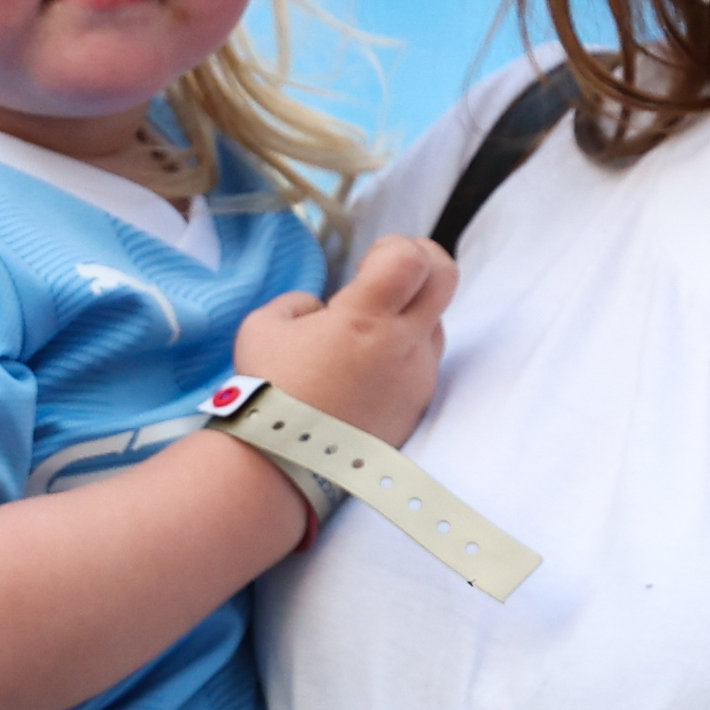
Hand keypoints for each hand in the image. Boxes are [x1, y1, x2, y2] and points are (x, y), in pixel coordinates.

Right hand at [232, 237, 453, 447]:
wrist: (283, 463)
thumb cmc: (269, 391)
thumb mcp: (264, 326)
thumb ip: (301, 302)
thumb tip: (323, 308)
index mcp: (366, 318)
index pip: (413, 257)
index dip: (393, 246)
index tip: (364, 264)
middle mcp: (404, 345)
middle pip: (446, 276)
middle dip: (422, 261)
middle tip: (390, 273)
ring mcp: (418, 377)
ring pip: (435, 322)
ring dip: (408, 314)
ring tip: (362, 339)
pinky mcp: (418, 405)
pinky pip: (423, 362)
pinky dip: (401, 354)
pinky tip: (363, 373)